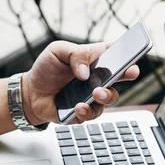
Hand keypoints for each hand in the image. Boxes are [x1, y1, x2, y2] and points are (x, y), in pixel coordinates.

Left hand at [21, 41, 139, 124]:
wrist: (30, 92)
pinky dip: (86, 111)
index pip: (115, 55)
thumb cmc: (46, 69)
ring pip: (109, 98)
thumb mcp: (58, 51)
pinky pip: (91, 114)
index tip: (133, 56)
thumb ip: (76, 54)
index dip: (127, 55)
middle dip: (127, 75)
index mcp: (94, 60)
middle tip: (129, 73)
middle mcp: (98, 79)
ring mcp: (93, 97)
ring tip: (96, 93)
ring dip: (106, 96)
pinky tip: (78, 106)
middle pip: (119, 77)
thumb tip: (85, 72)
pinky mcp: (84, 112)